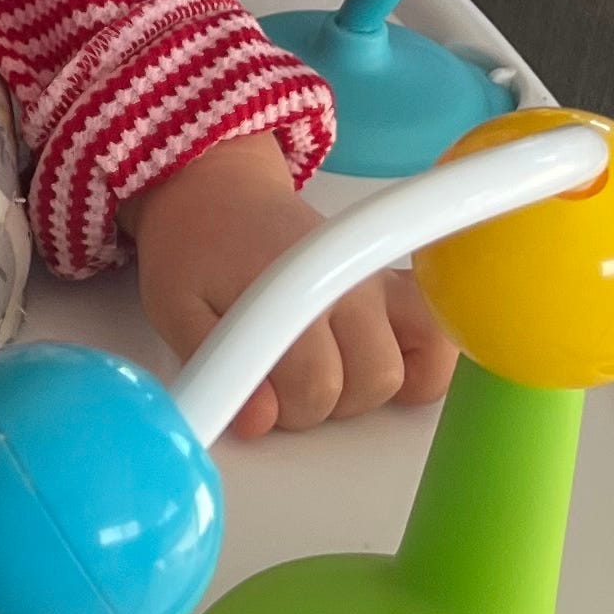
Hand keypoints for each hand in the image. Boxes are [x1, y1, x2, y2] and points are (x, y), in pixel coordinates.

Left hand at [126, 132, 453, 442]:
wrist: (218, 192)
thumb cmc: (195, 250)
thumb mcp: (178, 310)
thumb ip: (218, 368)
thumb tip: (260, 422)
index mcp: (295, 290)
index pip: (315, 388)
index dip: (281, 410)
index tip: (252, 393)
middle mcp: (350, 284)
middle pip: (369, 383)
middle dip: (321, 403)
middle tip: (279, 382)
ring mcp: (377, 282)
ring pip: (403, 369)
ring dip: (361, 388)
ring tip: (319, 371)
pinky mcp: (392, 285)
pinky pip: (435, 337)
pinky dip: (423, 365)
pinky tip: (381, 367)